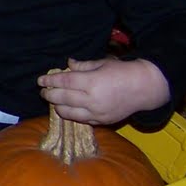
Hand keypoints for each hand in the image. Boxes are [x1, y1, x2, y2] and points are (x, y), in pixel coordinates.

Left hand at [38, 57, 169, 125]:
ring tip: (54, 100)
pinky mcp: (102, 122)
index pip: (64, 82)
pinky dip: (71, 114)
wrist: (145, 88)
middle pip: (62, 98)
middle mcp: (92, 100)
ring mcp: (97, 113)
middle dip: (49, 94)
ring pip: (68, 113)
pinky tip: (67, 109)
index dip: (50, 81)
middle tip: (43, 91)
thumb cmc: (123, 72)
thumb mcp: (102, 63)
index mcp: (92, 82)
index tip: (40, 80)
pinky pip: (80, 120)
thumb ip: (82, 66)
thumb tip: (68, 64)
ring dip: (57, 106)